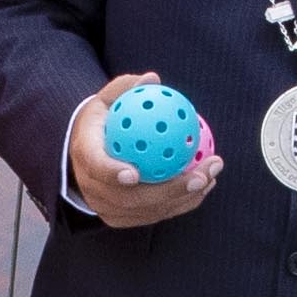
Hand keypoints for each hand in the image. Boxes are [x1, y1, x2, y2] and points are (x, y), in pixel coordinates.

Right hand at [66, 78, 220, 227]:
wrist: (85, 155)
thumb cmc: (101, 122)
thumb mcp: (105, 100)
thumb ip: (126, 89)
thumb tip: (153, 78)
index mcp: (86, 155)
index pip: (97, 168)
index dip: (113, 173)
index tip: (135, 173)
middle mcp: (93, 187)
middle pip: (130, 198)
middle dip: (169, 190)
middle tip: (200, 176)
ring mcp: (107, 207)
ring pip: (147, 211)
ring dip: (183, 198)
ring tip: (211, 177)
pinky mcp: (121, 218)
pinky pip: (156, 215)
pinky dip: (181, 203)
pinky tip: (205, 186)